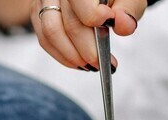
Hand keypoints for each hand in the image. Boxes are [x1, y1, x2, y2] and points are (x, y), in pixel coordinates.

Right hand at [31, 0, 146, 69]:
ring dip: (73, 57)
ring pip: (51, 33)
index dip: (94, 17)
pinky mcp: (39, 12)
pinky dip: (63, 56)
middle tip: (103, 63)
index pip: (80, 1)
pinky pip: (44, 39)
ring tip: (91, 65)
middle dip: (89, 50)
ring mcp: (46, 0)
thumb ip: (128, 10)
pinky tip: (79, 61)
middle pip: (69, 24)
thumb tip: (124, 25)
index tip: (108, 25)